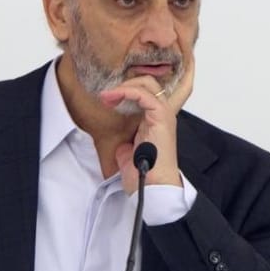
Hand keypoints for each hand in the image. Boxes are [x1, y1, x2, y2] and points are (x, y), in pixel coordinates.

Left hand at [98, 52, 194, 193]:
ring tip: (107, 96)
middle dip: (125, 83)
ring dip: (124, 86)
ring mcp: (164, 114)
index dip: (129, 85)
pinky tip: (113, 98)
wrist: (153, 188)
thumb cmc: (144, 175)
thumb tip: (121, 142)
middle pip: (147, 82)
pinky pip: (145, 94)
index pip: (147, 91)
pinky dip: (127, 92)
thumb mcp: (129, 154)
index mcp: (156, 120)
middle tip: (105, 95)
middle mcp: (162, 114)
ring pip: (147, 83)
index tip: (107, 93)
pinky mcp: (162, 117)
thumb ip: (127, 143)